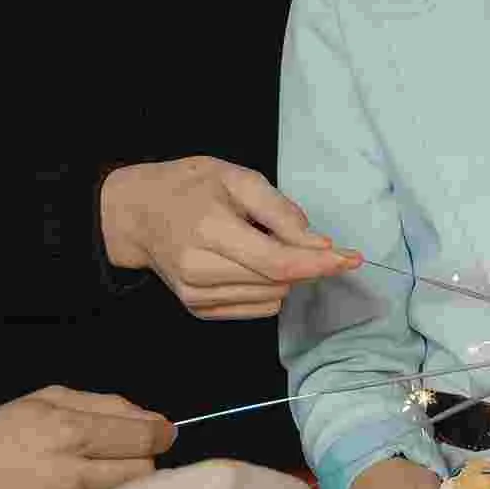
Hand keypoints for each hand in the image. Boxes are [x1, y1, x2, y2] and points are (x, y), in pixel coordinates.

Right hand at [0, 386, 175, 488]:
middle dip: (142, 464)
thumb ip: (105, 405)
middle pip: (143, 475)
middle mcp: (66, 476)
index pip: (145, 437)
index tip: (160, 434)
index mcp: (67, 431)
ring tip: (100, 487)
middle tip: (125, 461)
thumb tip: (154, 420)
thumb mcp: (44, 399)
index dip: (161, 434)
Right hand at [101, 155, 362, 318]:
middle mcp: (199, 271)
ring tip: (263, 243)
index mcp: (210, 230)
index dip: (319, 263)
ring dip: (285, 276)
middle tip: (309, 240)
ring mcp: (195, 296)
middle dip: (306, 265)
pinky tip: (252, 262)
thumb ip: (280, 211)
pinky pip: (255, 309)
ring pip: (270, 299)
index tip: (352, 259)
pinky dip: (267, 288)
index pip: (277, 261)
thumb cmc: (190, 186)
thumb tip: (319, 244)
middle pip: (277, 283)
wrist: (137, 213)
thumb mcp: (237, 178)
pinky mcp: (197, 310)